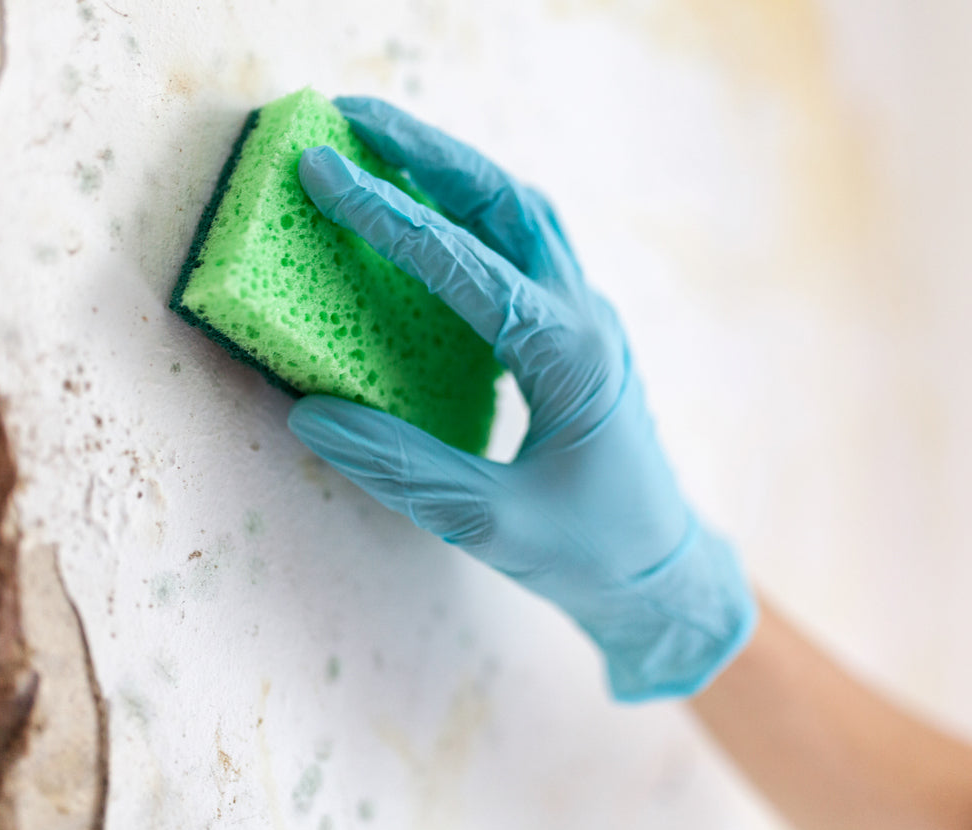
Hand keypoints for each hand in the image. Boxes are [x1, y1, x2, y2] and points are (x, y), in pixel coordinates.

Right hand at [288, 97, 756, 700]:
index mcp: (571, 357)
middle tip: (351, 117)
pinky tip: (430, 218)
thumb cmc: (590, 553)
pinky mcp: (578, 334)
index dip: (390, 217)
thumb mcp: (492, 523)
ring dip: (455, 172)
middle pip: (511, 202)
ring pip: (525, 215)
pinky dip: (473, 215)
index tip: (322, 171)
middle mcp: (585, 319)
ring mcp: (588, 320)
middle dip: (430, 153)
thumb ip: (403, 469)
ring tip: (383, 144)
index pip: (468, 266)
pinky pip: (525, 250)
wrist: (661, 568)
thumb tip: (310, 413)